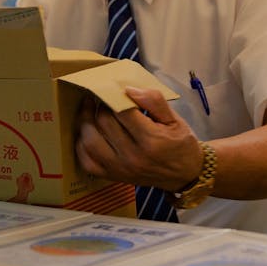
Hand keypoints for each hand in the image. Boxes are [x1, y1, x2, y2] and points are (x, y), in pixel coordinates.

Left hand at [75, 86, 203, 190]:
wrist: (185, 175)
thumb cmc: (180, 144)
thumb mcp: (175, 119)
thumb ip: (154, 101)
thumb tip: (129, 89)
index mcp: (151, 140)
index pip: (122, 111)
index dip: (114, 95)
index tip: (113, 88)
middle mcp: (133, 156)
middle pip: (104, 123)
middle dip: (99, 105)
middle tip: (100, 95)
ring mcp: (120, 168)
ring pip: (90, 140)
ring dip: (85, 121)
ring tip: (89, 108)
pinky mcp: (112, 176)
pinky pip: (86, 161)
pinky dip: (81, 145)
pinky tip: (87, 132)